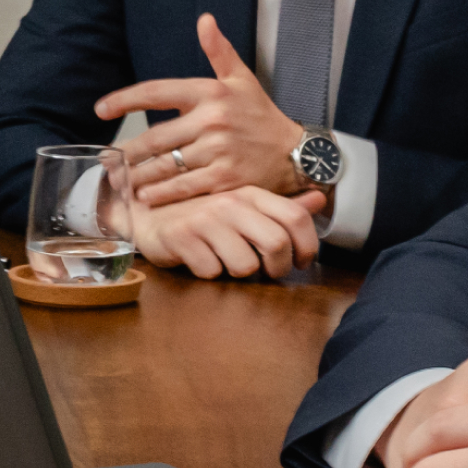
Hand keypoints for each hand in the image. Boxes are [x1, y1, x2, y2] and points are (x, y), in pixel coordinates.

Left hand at [98, 15, 314, 205]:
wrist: (295, 153)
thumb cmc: (261, 115)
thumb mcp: (242, 78)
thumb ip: (219, 50)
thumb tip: (205, 20)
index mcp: (210, 92)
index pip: (156, 92)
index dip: (124, 100)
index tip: (100, 109)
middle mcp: (212, 120)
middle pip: (155, 137)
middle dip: (127, 151)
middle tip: (108, 160)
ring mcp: (218, 151)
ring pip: (165, 165)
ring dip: (138, 175)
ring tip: (121, 180)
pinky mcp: (224, 179)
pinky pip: (183, 187)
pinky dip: (161, 194)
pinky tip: (145, 196)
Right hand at [114, 184, 327, 278]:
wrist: (147, 212)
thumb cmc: (202, 214)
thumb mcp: (244, 205)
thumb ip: (282, 206)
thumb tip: (320, 198)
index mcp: (250, 193)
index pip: (296, 217)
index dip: (307, 245)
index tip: (302, 262)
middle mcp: (230, 203)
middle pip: (276, 244)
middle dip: (278, 268)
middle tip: (269, 272)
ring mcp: (204, 219)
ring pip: (245, 265)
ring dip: (240, 274)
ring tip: (228, 262)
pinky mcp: (181, 237)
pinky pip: (212, 272)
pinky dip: (210, 274)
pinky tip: (201, 261)